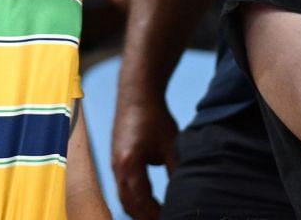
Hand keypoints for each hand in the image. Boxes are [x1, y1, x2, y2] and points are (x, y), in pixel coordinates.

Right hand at [110, 91, 178, 219]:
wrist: (137, 93)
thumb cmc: (154, 117)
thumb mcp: (172, 145)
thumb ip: (176, 172)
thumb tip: (186, 195)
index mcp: (129, 165)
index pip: (142, 202)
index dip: (157, 216)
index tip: (173, 218)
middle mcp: (117, 167)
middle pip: (129, 204)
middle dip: (146, 217)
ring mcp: (114, 164)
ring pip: (124, 198)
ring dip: (139, 211)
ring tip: (157, 217)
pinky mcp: (116, 160)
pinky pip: (123, 188)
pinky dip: (134, 200)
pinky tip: (149, 203)